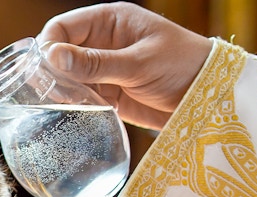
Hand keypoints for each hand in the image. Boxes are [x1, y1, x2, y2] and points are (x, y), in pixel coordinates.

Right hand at [36, 2, 211, 129]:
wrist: (211, 97)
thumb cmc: (182, 66)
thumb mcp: (138, 63)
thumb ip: (96, 63)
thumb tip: (52, 56)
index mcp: (109, 22)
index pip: (63, 27)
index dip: (49, 46)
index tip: (46, 70)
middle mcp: (102, 43)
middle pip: (61, 53)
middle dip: (54, 72)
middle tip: (53, 93)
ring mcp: (105, 70)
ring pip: (68, 78)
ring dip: (64, 91)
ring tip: (66, 105)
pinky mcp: (109, 94)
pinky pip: (83, 98)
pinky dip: (77, 106)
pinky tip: (77, 114)